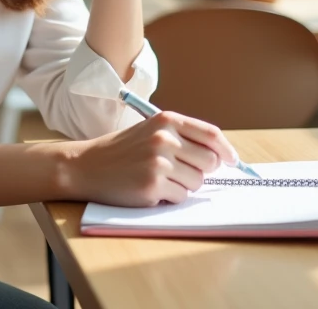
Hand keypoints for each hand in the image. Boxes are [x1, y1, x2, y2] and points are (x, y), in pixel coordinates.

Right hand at [66, 111, 237, 205]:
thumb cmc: (121, 150)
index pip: (211, 135)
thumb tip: (220, 156)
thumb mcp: (149, 130)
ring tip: (160, 179)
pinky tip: (150, 188)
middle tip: (180, 172)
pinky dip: (170, 197)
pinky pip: (180, 197)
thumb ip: (181, 137)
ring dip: (184, 186)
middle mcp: (164, 139)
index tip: (232, 161)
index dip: (226, 150)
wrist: (85, 165)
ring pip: (197, 183)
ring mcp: (158, 162)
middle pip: (209, 162)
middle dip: (201, 171)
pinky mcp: (152, 186)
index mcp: (166, 121)